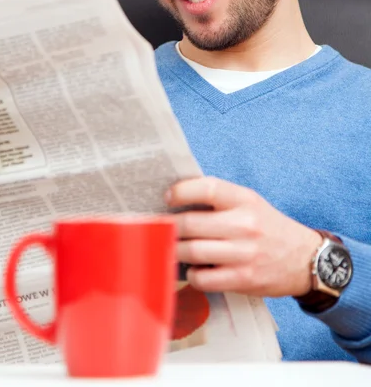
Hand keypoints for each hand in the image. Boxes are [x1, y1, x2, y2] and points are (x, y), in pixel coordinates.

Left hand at [166, 177, 321, 296]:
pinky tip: (195, 269)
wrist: (305, 259)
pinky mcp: (243, 279)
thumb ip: (219, 199)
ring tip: (174, 248)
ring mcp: (244, 254)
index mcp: (244, 200)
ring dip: (176, 251)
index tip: (168, 197)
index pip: (207, 188)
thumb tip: (177, 199)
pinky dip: (192, 274)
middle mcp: (245, 225)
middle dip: (170, 227)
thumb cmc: (269, 228)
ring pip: (193, 252)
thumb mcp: (250, 203)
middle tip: (162, 228)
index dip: (181, 191)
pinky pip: (203, 278)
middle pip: (191, 224)